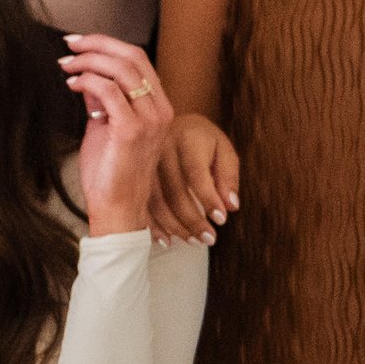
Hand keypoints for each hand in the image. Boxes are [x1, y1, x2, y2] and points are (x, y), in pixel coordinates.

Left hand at [63, 35, 170, 236]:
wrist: (117, 208)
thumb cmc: (110, 173)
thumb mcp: (105, 128)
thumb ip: (101, 102)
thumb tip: (86, 77)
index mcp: (158, 107)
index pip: (138, 60)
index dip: (108, 44)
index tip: (80, 42)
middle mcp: (160, 110)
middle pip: (132, 57)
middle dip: (97, 44)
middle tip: (69, 45)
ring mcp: (149, 120)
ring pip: (121, 70)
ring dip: (88, 61)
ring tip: (66, 65)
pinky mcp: (132, 130)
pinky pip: (108, 91)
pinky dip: (87, 81)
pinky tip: (72, 85)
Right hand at [150, 110, 239, 248]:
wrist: (172, 122)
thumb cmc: (203, 140)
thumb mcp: (223, 150)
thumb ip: (229, 176)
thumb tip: (231, 206)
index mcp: (186, 138)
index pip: (196, 173)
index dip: (208, 199)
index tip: (221, 220)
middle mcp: (161, 149)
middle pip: (174, 191)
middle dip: (192, 220)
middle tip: (209, 239)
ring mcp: (143, 163)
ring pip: (156, 201)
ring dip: (174, 226)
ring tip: (193, 241)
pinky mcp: (133, 175)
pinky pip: (141, 204)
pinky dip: (153, 225)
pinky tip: (166, 239)